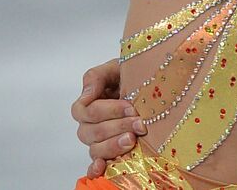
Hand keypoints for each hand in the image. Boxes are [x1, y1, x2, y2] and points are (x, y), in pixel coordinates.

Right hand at [71, 60, 144, 177]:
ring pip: (96, 148)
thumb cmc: (131, 75)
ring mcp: (98, 140)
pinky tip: (102, 167)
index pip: (87, 112)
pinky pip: (95, 164)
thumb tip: (86, 96)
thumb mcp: (116, 67)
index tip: (131, 107)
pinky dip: (96, 168)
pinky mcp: (108, 153)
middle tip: (139, 123)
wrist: (150, 85)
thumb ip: (97, 77)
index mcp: (88, 103)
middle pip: (92, 132)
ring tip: (132, 140)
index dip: (109, 111)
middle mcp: (89, 124)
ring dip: (114, 146)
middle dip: (117, 127)